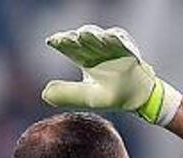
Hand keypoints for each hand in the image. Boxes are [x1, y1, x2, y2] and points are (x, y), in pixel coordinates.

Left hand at [42, 24, 181, 124]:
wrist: (138, 98)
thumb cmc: (113, 96)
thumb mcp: (89, 97)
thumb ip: (69, 94)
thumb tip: (43, 93)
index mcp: (85, 60)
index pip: (69, 48)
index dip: (60, 43)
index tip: (52, 41)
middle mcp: (97, 51)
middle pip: (83, 40)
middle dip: (76, 37)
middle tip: (69, 38)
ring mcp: (112, 48)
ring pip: (101, 37)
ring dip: (93, 35)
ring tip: (86, 34)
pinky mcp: (128, 49)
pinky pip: (122, 41)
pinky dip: (116, 38)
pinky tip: (109, 37)